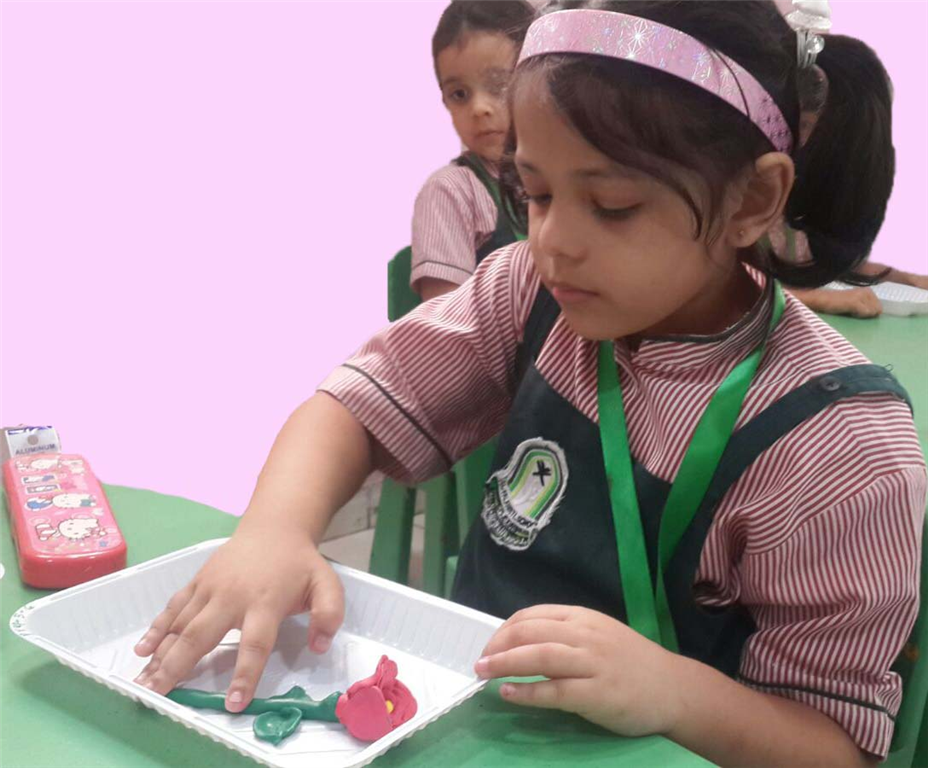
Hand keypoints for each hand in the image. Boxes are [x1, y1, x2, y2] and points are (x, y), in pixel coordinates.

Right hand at [133, 526, 343, 711]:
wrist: (275, 526)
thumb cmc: (299, 563)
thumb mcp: (326, 584)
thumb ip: (329, 614)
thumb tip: (319, 646)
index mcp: (265, 602)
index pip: (255, 644)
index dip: (245, 674)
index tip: (234, 703)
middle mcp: (232, 596)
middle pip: (201, 635)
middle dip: (178, 666)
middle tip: (159, 696)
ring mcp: (210, 588)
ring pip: (181, 624)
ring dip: (160, 654)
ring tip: (143, 682)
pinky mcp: (198, 581)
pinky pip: (174, 607)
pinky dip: (157, 628)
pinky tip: (143, 650)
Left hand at [474, 605, 682, 736]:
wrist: (674, 689)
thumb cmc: (631, 663)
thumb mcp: (598, 635)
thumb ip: (565, 634)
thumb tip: (520, 642)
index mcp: (583, 617)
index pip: (533, 615)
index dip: (505, 629)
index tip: (489, 644)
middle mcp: (586, 635)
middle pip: (532, 632)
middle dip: (498, 644)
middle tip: (479, 660)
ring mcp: (593, 664)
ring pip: (541, 656)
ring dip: (506, 663)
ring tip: (483, 671)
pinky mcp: (599, 694)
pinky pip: (556, 691)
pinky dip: (528, 692)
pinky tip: (509, 693)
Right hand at [830, 287, 881, 317]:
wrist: (822, 300)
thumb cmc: (837, 304)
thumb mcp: (855, 302)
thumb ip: (867, 305)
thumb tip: (878, 313)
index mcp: (868, 291)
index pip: (879, 307)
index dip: (869, 312)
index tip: (857, 310)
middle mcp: (867, 291)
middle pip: (877, 310)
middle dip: (867, 314)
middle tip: (853, 310)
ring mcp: (861, 296)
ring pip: (872, 312)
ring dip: (862, 315)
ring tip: (850, 311)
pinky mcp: (856, 302)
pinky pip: (865, 313)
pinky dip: (858, 315)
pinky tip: (849, 311)